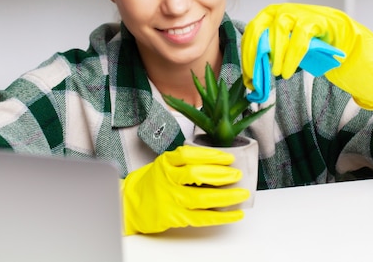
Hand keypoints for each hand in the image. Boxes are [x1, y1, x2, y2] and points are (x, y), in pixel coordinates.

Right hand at [121, 145, 249, 233]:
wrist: (130, 203)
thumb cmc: (152, 182)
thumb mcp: (165, 163)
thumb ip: (186, 161)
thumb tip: (219, 161)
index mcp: (166, 162)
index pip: (190, 154)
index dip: (211, 156)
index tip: (228, 158)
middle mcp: (168, 179)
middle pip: (196, 175)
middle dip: (221, 174)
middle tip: (237, 174)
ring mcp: (171, 199)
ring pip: (201, 198)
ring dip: (226, 197)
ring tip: (242, 194)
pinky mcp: (174, 217)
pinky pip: (202, 218)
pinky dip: (221, 216)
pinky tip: (235, 213)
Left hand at [241, 3, 372, 109]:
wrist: (339, 37)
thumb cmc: (307, 45)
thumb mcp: (283, 51)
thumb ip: (268, 59)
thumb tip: (249, 82)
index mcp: (269, 16)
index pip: (252, 32)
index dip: (247, 54)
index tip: (248, 74)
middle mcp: (281, 10)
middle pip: (261, 28)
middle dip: (257, 53)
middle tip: (258, 74)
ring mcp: (298, 13)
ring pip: (279, 30)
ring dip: (275, 54)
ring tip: (277, 73)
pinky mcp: (314, 20)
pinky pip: (300, 38)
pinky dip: (292, 56)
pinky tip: (288, 71)